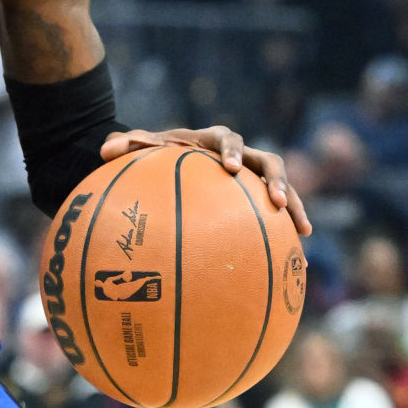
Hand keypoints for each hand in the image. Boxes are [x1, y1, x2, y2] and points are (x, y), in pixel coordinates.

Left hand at [101, 125, 311, 235]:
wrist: (171, 163)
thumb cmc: (155, 155)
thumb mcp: (140, 149)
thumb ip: (125, 146)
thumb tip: (104, 150)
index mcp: (212, 141)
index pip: (227, 139)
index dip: (232, 151)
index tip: (231, 168)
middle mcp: (240, 157)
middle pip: (268, 161)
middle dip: (275, 179)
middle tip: (275, 200)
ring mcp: (252, 179)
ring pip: (282, 188)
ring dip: (294, 206)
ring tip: (303, 232)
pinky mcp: (257, 201)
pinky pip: (278, 217)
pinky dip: (288, 237)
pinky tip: (298, 267)